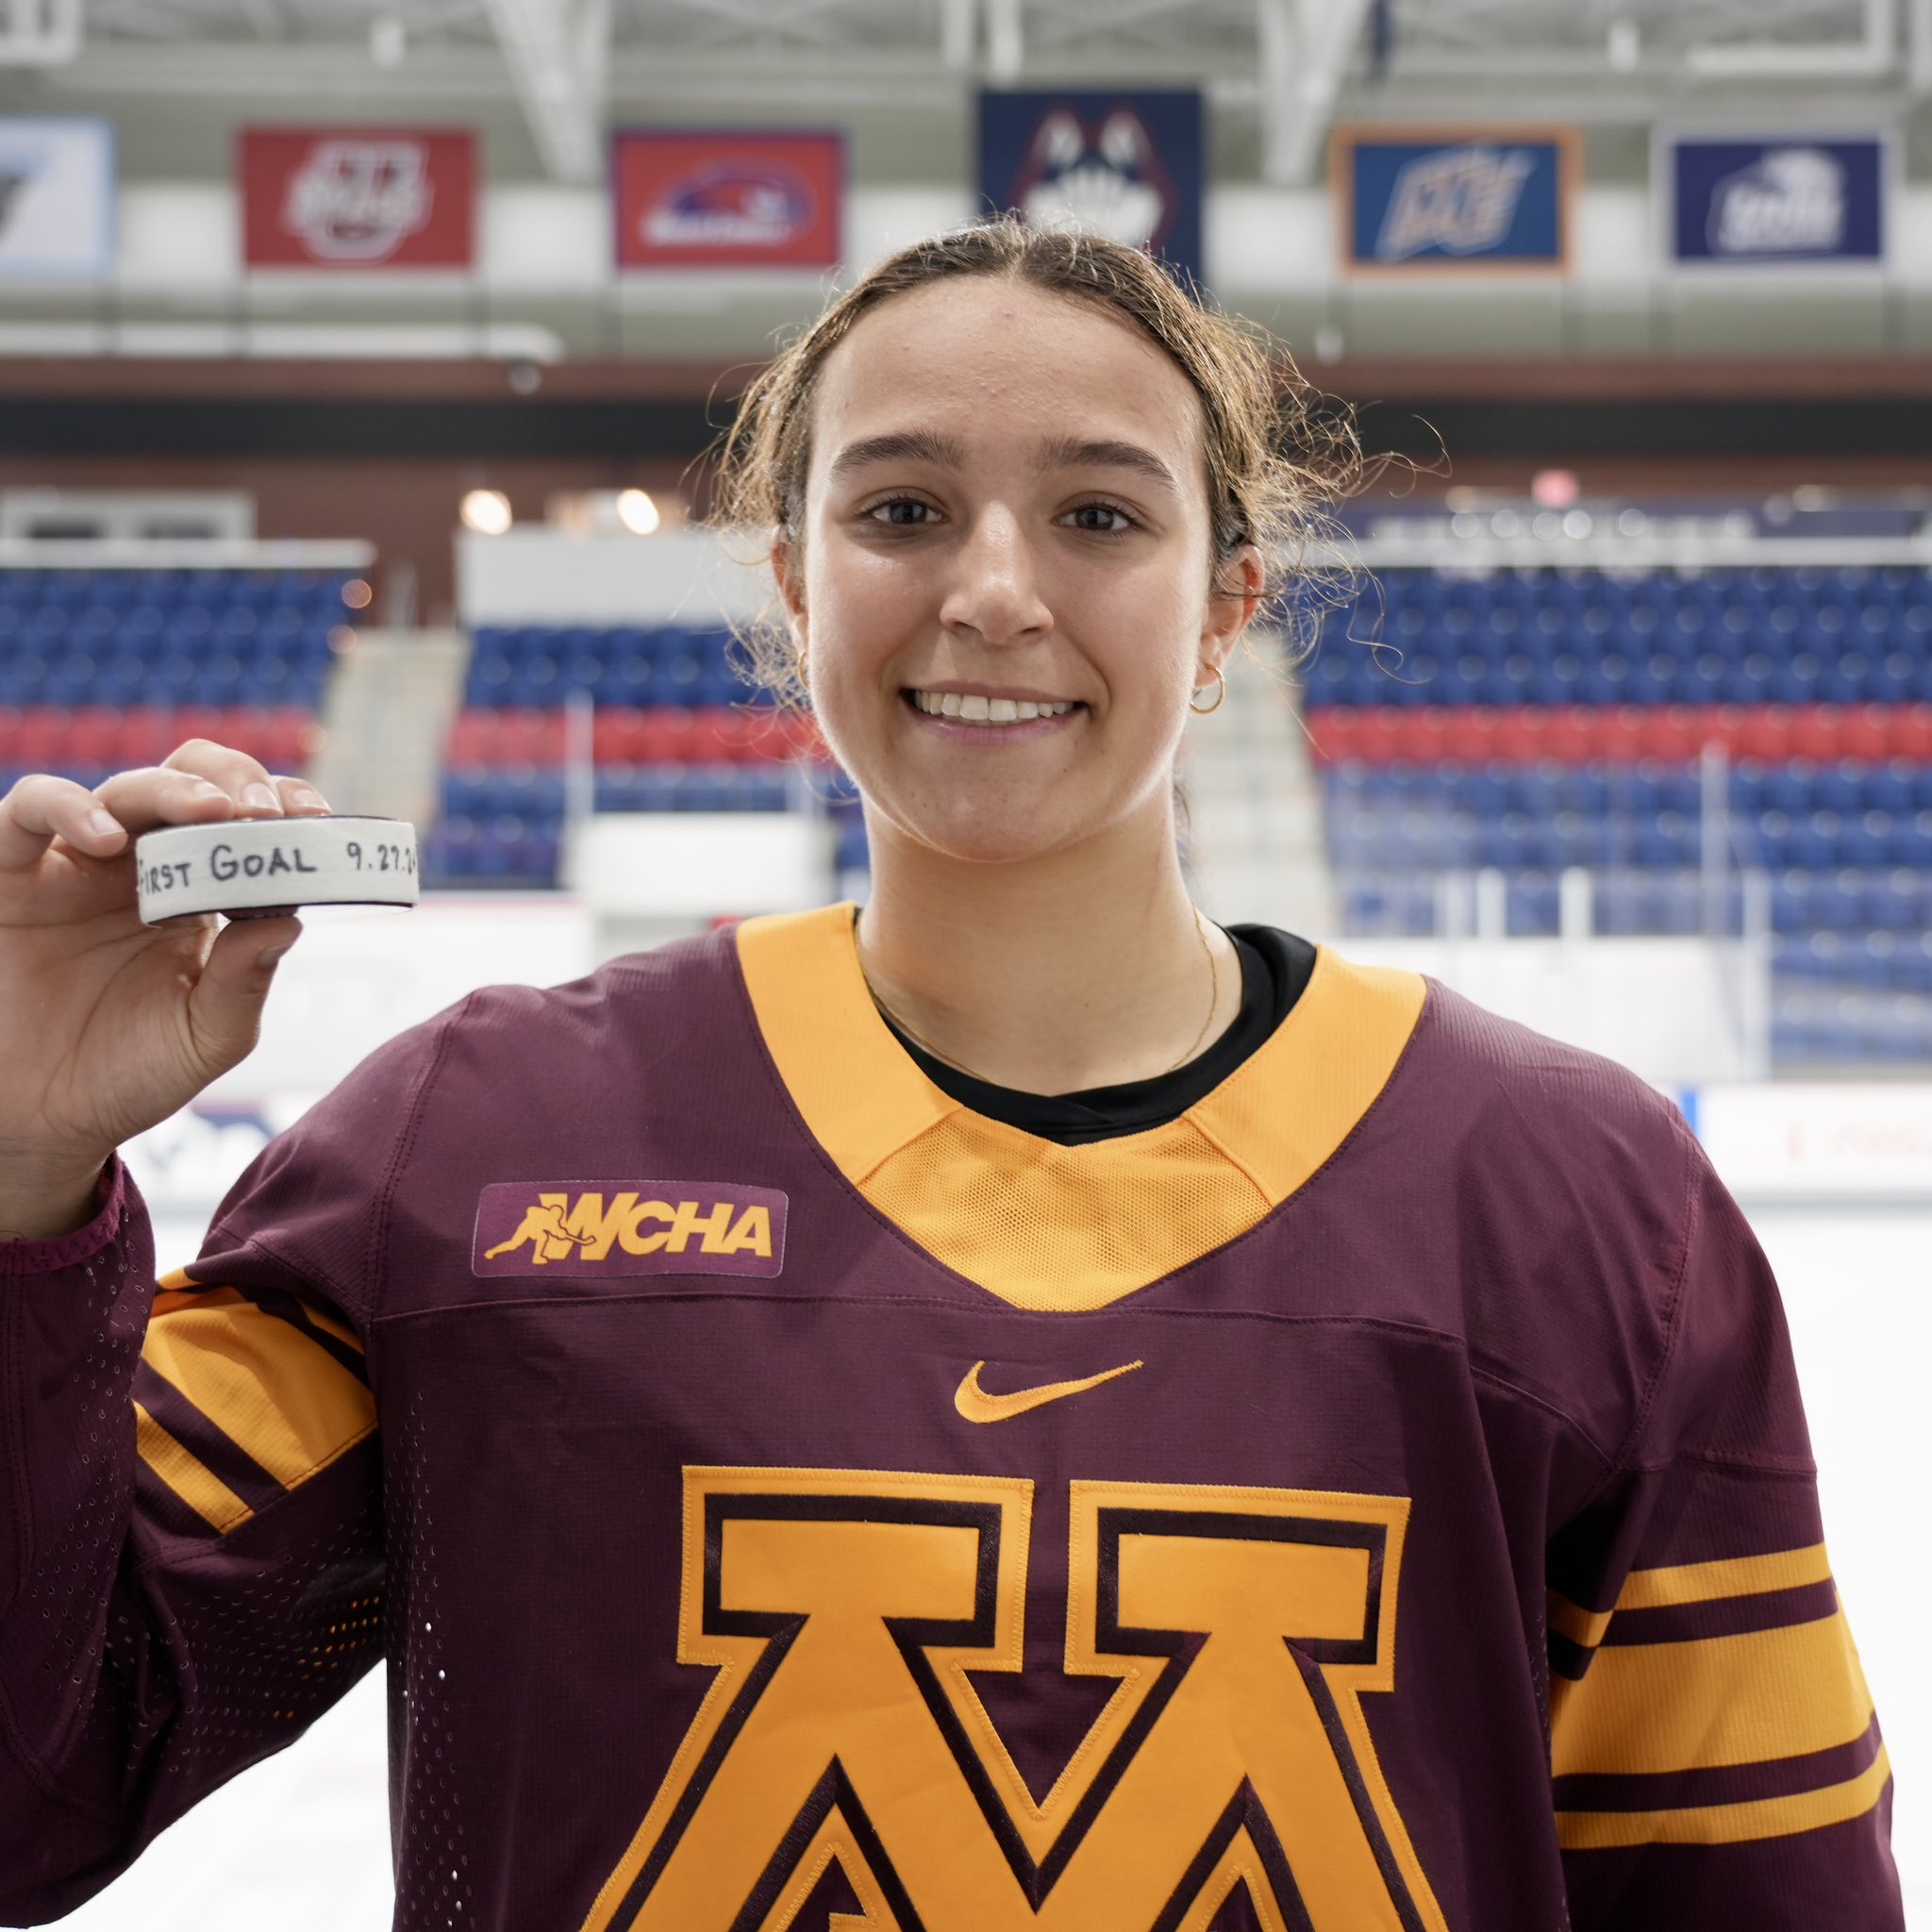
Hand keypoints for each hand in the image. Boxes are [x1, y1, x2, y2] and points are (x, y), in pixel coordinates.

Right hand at [0, 741, 329, 1239]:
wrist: (46, 1122)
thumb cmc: (132, 1072)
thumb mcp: (206, 1035)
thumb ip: (245, 981)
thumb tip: (289, 921)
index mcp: (200, 895)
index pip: (247, 824)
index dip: (282, 806)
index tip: (316, 821)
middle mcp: (142, 867)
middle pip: (192, 782)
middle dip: (237, 781)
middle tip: (263, 809)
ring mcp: (76, 866)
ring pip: (124, 788)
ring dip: (173, 787)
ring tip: (212, 811)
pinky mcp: (11, 878)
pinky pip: (25, 814)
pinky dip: (68, 808)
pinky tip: (108, 838)